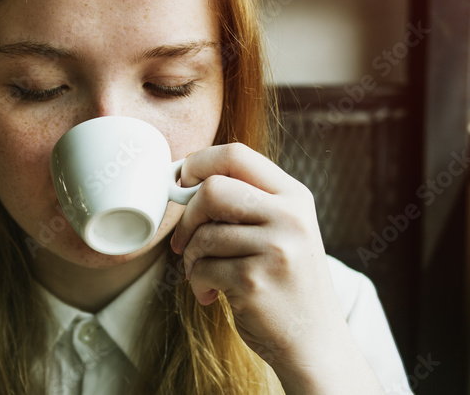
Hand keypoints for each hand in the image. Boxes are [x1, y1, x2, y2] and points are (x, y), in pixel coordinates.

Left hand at [170, 143, 383, 392]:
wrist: (315, 342)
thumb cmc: (285, 283)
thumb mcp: (283, 230)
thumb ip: (247, 202)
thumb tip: (182, 180)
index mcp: (294, 197)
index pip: (236, 154)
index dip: (197, 163)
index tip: (181, 182)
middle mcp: (289, 218)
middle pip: (212, 189)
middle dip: (188, 216)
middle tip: (183, 241)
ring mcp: (276, 249)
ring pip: (203, 233)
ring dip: (190, 257)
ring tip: (203, 274)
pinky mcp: (255, 281)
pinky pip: (201, 267)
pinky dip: (196, 282)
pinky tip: (211, 294)